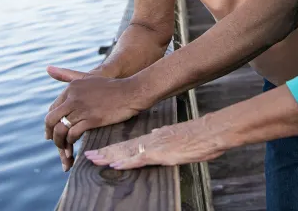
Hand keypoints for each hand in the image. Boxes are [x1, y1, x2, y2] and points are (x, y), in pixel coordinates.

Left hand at [45, 67, 149, 169]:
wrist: (131, 92)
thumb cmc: (112, 87)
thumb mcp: (88, 78)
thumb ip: (67, 74)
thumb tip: (47, 68)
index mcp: (72, 87)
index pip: (53, 109)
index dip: (51, 123)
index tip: (52, 133)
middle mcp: (74, 96)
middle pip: (52, 119)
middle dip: (51, 134)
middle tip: (56, 144)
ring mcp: (82, 108)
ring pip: (61, 129)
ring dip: (60, 143)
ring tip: (64, 151)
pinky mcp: (92, 119)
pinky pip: (73, 134)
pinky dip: (71, 142)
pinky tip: (74, 146)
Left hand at [83, 117, 226, 169]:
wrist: (211, 131)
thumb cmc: (198, 136)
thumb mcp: (176, 134)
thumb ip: (163, 136)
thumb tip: (154, 134)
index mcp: (154, 137)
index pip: (128, 144)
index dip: (111, 149)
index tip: (97, 152)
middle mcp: (151, 140)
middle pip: (122, 148)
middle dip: (104, 153)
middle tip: (86, 155)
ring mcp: (156, 147)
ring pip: (127, 153)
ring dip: (109, 157)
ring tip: (93, 159)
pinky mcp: (162, 153)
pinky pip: (141, 159)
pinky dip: (127, 162)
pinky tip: (115, 165)